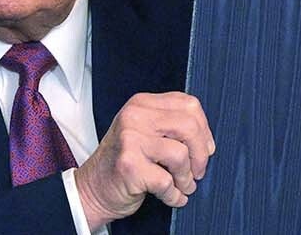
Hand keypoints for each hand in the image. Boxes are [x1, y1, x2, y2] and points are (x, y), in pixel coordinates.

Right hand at [73, 92, 213, 228]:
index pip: (189, 105)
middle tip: (197, 171)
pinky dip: (174, 195)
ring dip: (187, 178)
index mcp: (142, 104)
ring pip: (181, 155)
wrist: (93, 188)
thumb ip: (170, 125)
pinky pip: (167, 182)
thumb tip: (206, 141)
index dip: (204, 130)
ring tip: (181, 185)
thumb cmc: (125, 161)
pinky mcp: (130, 167)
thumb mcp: (144, 131)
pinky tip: (170, 197)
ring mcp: (130, 140)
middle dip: (201, 155)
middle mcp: (134, 117)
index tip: (205, 148)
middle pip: (189, 126)